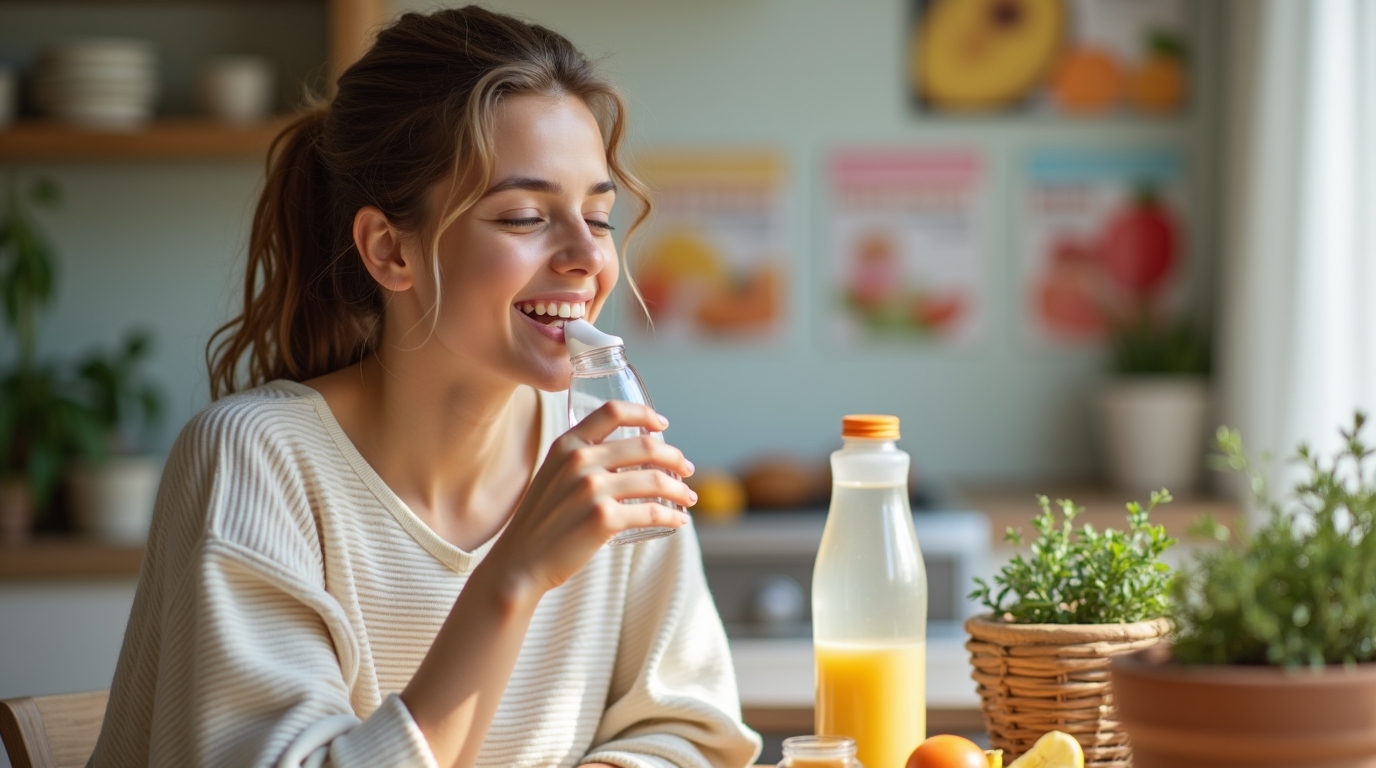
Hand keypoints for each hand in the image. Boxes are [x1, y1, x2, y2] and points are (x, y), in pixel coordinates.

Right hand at [486, 400, 695, 593]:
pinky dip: (673, 516)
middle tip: (686, 469)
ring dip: (681, 489)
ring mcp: (592, 490)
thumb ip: (582, 460)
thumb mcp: (553, 475)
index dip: (644, 414)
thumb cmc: (542, 522)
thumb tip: (628, 455)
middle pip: (646, 446)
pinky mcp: (604, 520)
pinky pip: (653, 512)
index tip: (662, 425)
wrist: (520, 563)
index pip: (612, 411)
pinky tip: (679, 521)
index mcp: (567, 445)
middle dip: (674, 457)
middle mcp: (580, 461)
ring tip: (688, 497)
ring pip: (656, 481)